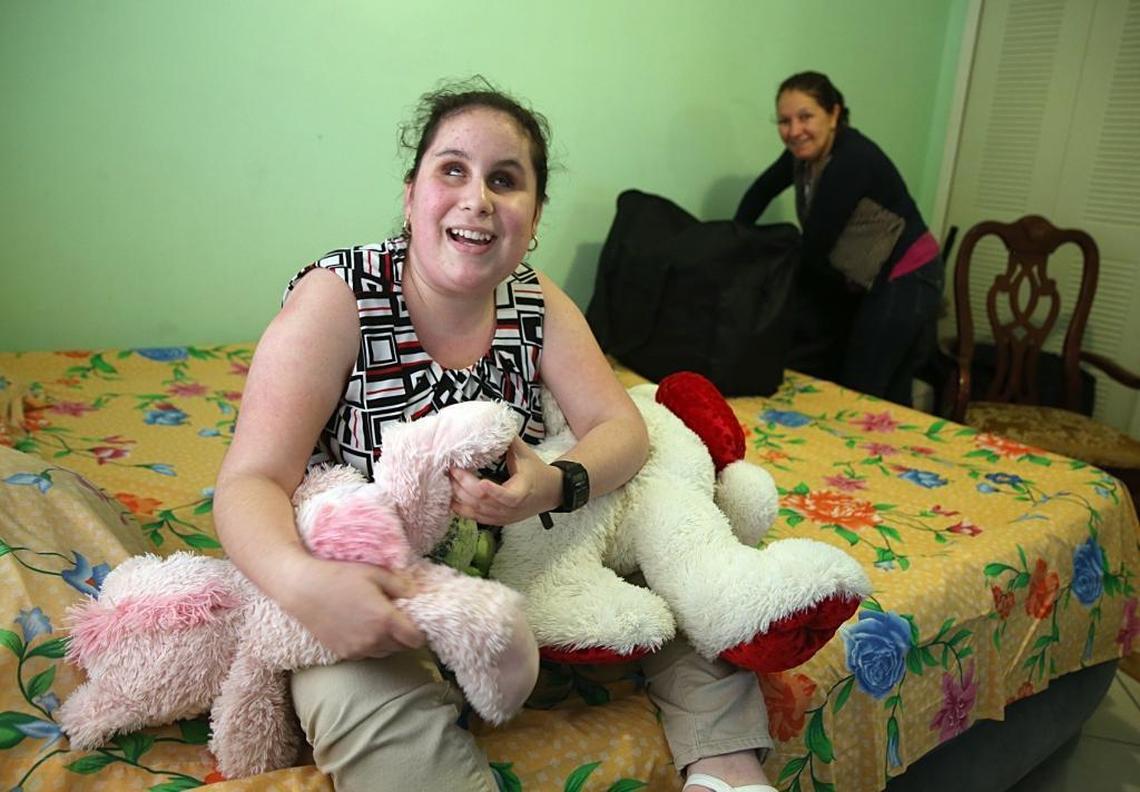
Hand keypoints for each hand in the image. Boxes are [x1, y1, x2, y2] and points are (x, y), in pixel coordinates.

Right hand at [278, 552, 425, 660]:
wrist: (303, 589)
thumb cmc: (339, 576)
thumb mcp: (375, 573)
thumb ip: (400, 585)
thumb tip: (415, 594)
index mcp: (385, 620)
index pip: (416, 639)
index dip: (420, 632)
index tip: (417, 621)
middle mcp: (374, 640)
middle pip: (402, 647)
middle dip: (405, 635)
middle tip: (398, 617)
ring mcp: (358, 649)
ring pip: (385, 652)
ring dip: (388, 641)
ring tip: (379, 621)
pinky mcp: (344, 653)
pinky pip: (367, 654)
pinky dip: (371, 645)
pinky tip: (363, 627)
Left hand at [449, 437, 560, 524]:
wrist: (550, 492)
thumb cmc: (537, 472)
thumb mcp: (525, 454)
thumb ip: (508, 440)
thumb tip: (493, 421)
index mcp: (522, 492)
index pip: (507, 496)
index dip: (492, 491)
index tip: (480, 481)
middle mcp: (512, 509)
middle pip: (484, 502)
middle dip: (465, 486)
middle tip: (452, 470)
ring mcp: (503, 517)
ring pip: (476, 511)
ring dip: (460, 496)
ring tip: (449, 480)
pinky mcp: (497, 521)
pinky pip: (475, 518)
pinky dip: (461, 508)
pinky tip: (451, 497)